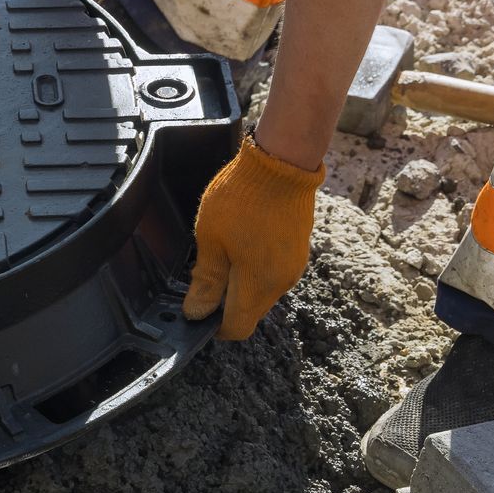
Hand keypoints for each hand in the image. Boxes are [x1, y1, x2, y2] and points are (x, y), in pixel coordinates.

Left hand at [182, 136, 325, 339]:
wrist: (283, 164)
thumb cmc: (243, 199)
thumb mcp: (211, 240)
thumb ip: (206, 280)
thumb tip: (197, 312)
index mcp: (258, 285)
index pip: (237, 328)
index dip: (213, 326)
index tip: (196, 310)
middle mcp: (281, 283)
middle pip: (249, 311)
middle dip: (224, 303)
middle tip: (201, 275)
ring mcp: (293, 267)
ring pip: (260, 292)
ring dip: (238, 284)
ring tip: (219, 253)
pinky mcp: (297, 251)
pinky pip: (271, 273)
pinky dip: (253, 268)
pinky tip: (238, 244)